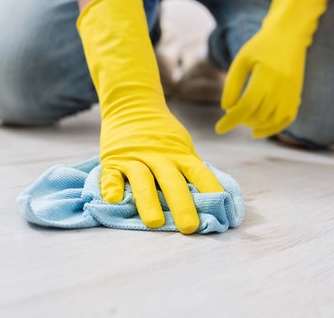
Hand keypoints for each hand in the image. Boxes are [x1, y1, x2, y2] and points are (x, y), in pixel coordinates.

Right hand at [77, 0, 222, 233]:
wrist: (131, 105)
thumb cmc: (161, 134)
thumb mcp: (181, 146)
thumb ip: (190, 167)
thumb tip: (212, 194)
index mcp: (179, 154)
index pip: (199, 171)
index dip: (211, 189)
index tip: (222, 207)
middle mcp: (158, 157)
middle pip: (172, 181)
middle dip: (182, 204)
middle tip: (190, 227)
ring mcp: (135, 158)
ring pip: (142, 180)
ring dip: (149, 201)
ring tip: (155, 223)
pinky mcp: (113, 159)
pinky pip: (110, 174)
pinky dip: (111, 186)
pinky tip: (113, 200)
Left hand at [215, 0, 333, 137]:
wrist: (289, 36)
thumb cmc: (262, 46)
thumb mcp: (242, 60)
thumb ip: (232, 84)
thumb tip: (226, 108)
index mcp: (267, 74)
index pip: (248, 105)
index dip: (232, 119)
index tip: (219, 128)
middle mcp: (282, 86)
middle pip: (259, 114)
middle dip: (241, 120)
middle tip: (231, 113)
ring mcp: (292, 92)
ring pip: (273, 120)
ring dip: (254, 125)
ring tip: (242, 119)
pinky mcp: (297, 95)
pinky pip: (286, 119)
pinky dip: (272, 129)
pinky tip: (257, 132)